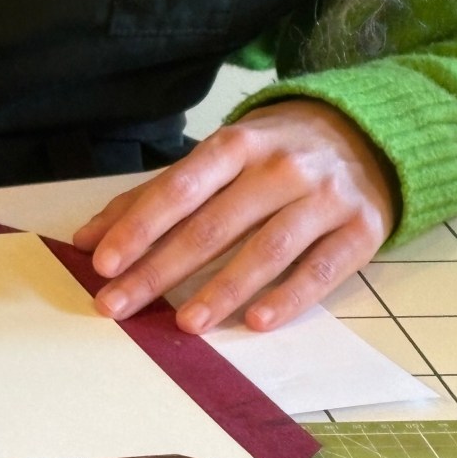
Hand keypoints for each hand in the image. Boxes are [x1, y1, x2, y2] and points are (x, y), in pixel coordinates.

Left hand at [73, 99, 397, 332]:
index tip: (104, 265)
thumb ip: (152, 198)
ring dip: (223, 290)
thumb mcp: (216, 161)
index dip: (140, 228)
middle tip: (120, 307)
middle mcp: (281, 167)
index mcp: (237, 145)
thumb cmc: (273, 155)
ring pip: (267, 249)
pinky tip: (256, 322)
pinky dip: (288, 297)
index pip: (179, 190)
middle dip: (161, 270)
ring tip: (185, 324)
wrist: (369, 133)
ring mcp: (325, 198)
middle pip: (213, 225)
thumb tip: (87, 239)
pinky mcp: (361, 229)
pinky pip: (322, 269)